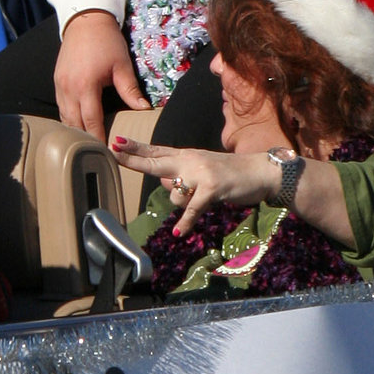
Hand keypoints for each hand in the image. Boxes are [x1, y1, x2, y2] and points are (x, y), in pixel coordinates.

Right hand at [55, 9, 148, 141]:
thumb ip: (130, 90)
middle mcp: (69, 89)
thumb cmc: (107, 42)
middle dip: (85, 140)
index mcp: (86, 86)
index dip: (98, 139)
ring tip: (87, 146)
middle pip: (74, 124)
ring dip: (75, 131)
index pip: (92, 122)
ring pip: (65, 117)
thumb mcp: (122, 65)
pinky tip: (78, 126)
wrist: (86, 20)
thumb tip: (143, 110)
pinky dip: (68, 119)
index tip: (106, 154)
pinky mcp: (56, 82)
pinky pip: (61, 107)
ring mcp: (59, 86)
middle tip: (97, 155)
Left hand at [111, 137, 276, 236]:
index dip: (136, 148)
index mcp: (187, 155)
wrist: (260, 172)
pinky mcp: (212, 188)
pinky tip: (178, 232)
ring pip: (175, 195)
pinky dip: (186, 222)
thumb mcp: (202, 169)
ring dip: (184, 205)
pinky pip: (193, 208)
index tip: (115, 142)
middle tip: (113, 150)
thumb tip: (164, 184)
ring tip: (205, 198)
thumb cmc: (230, 174)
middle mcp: (191, 160)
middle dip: (134, 159)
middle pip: (156, 162)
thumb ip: (182, 175)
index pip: (157, 151)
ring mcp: (201, 173)